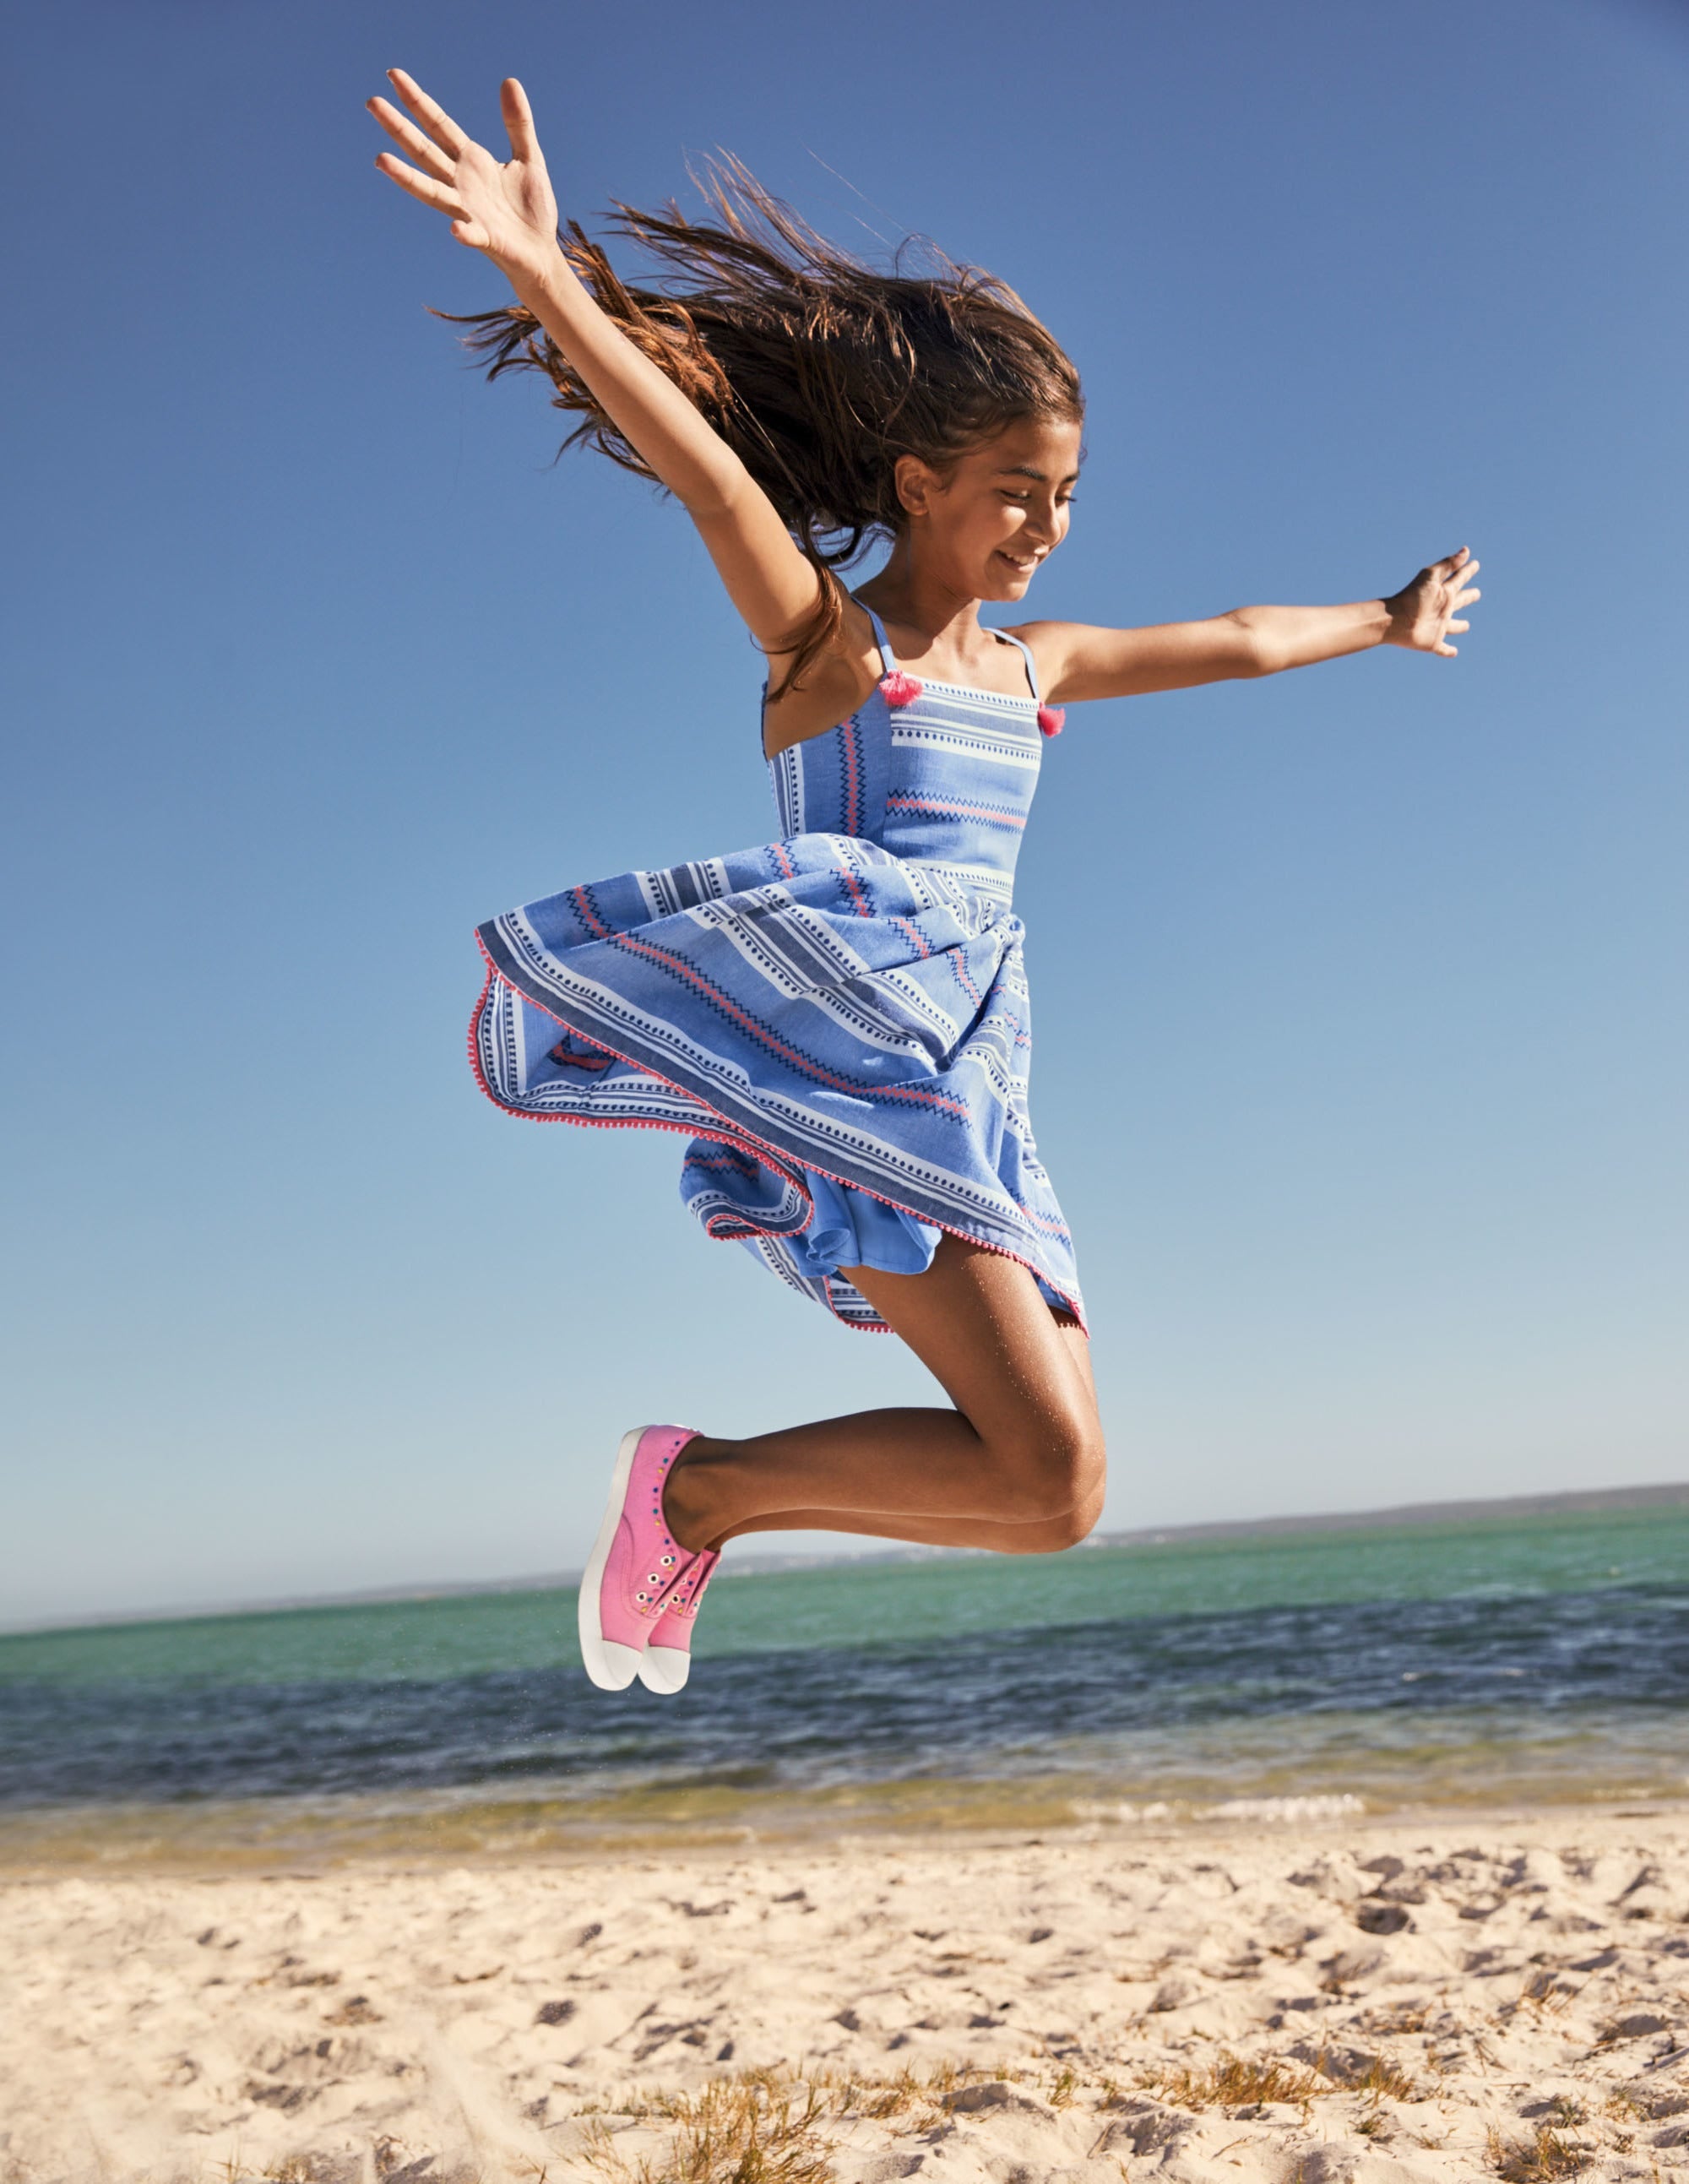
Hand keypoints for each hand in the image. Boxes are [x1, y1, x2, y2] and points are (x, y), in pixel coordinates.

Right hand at [369, 71, 559, 288]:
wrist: (541, 252)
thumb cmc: (531, 208)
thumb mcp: (529, 158)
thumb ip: (518, 123)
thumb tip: (509, 80)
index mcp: (470, 161)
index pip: (438, 125)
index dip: (417, 101)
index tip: (394, 75)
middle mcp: (460, 184)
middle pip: (423, 151)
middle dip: (399, 128)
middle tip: (372, 102)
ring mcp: (469, 211)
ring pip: (432, 192)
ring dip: (406, 178)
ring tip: (381, 160)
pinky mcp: (486, 239)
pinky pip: (472, 234)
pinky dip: (464, 232)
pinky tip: (455, 228)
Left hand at [1384, 547, 1481, 657]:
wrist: (1395, 620)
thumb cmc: (1412, 597)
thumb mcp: (1431, 577)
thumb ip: (1448, 565)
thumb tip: (1466, 551)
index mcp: (1443, 592)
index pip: (1459, 578)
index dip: (1467, 571)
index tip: (1475, 563)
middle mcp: (1442, 608)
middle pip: (1459, 601)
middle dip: (1468, 597)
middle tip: (1477, 593)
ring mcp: (1438, 626)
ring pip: (1453, 626)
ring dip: (1460, 626)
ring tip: (1467, 625)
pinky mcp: (1433, 642)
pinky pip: (1443, 648)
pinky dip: (1448, 651)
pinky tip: (1454, 652)